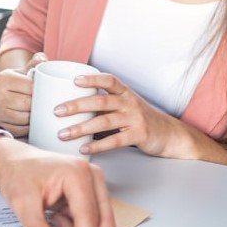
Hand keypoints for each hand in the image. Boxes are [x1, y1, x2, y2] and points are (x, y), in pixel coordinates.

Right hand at [0, 52, 47, 136]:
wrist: (6, 96)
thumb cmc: (21, 84)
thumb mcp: (26, 70)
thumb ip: (37, 62)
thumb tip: (44, 60)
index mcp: (3, 78)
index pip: (29, 86)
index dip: (41, 91)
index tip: (45, 92)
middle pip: (27, 104)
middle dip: (38, 105)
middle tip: (45, 104)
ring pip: (24, 118)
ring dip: (34, 117)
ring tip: (38, 113)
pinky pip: (19, 130)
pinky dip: (28, 128)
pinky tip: (31, 122)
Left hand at [0, 136, 114, 226]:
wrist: (13, 161)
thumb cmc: (17, 173)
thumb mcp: (20, 203)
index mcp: (77, 174)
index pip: (88, 217)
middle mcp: (92, 176)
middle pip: (101, 223)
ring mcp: (94, 183)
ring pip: (98, 224)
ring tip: (54, 225)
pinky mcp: (92, 192)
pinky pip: (92, 220)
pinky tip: (58, 220)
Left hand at [55, 73, 191, 157]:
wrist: (168, 134)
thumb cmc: (141, 119)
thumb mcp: (126, 105)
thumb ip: (105, 104)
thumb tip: (73, 106)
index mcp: (125, 93)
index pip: (109, 80)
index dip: (92, 78)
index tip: (74, 80)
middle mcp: (130, 103)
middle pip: (101, 100)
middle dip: (77, 105)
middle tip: (57, 111)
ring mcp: (135, 119)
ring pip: (104, 121)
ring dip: (81, 128)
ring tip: (63, 134)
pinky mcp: (138, 135)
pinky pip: (114, 141)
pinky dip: (97, 145)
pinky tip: (83, 147)